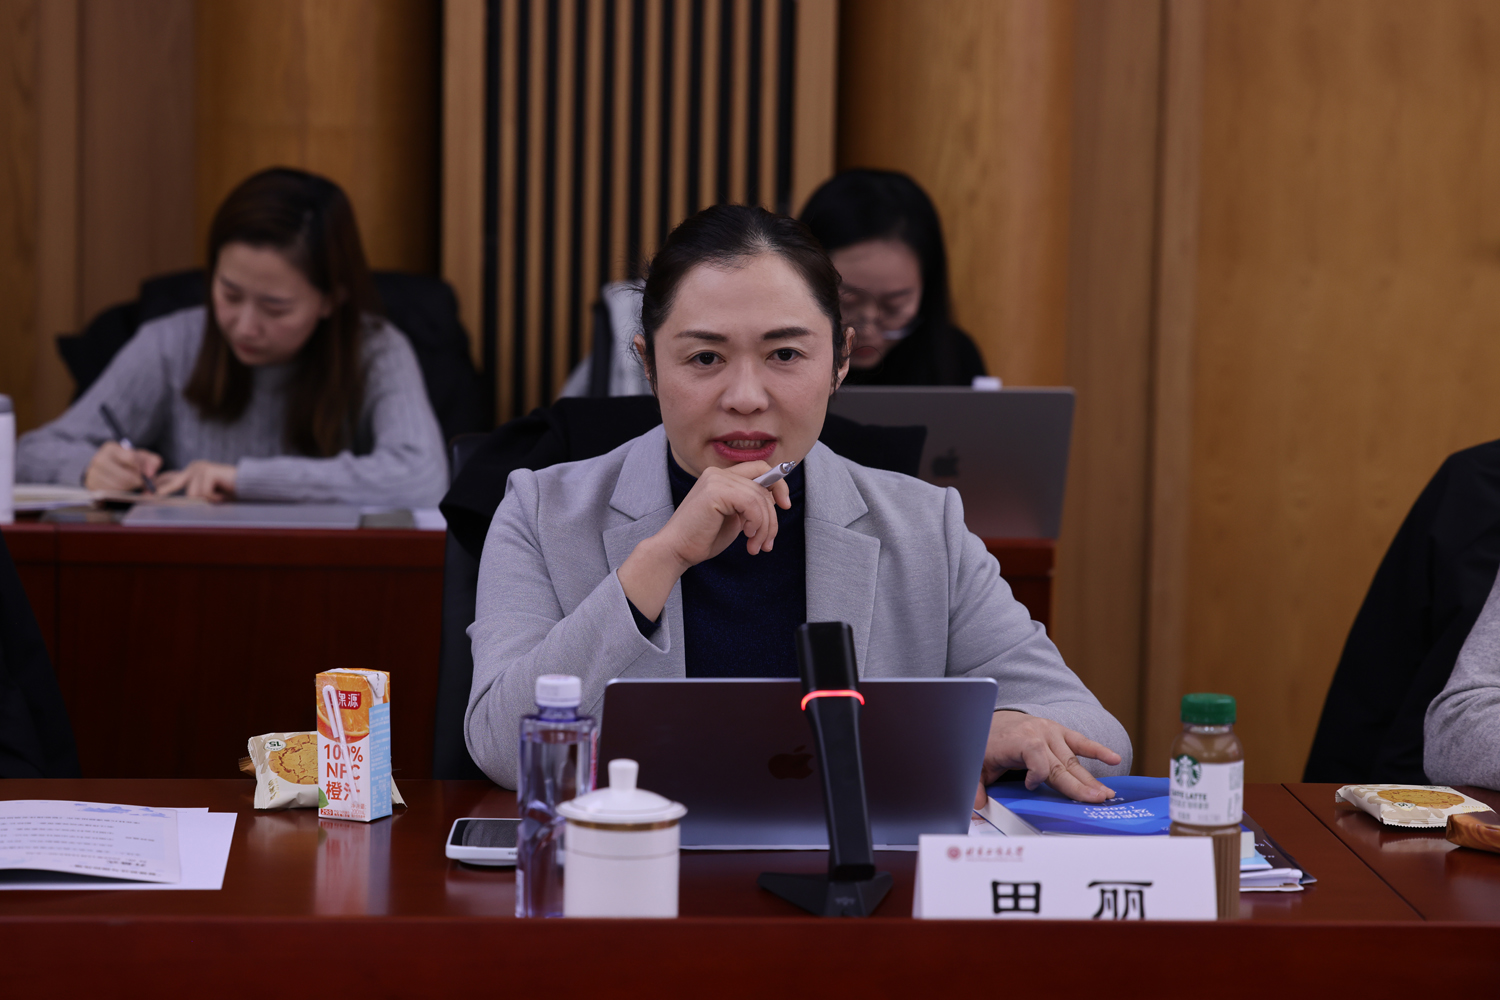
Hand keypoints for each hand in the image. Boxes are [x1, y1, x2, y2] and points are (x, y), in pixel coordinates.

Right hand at [85, 442, 162, 491]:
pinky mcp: (93, 486)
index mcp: (111, 448)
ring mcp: (94, 474)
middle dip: (137, 482)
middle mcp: (99, 459)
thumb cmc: (127, 462)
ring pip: (120, 487)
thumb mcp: (141, 457)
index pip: (131, 458)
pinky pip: (112, 494)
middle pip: (126, 477)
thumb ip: (152, 462)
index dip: (141, 468)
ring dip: (130, 488)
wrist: (107, 470)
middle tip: (141, 483)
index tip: (144, 473)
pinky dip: (121, 494)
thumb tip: (150, 475)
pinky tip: (123, 489)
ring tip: (131, 484)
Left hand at [154, 460, 237, 500]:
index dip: (158, 485)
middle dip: (162, 492)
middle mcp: (193, 467)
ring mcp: (200, 468)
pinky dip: (214, 498)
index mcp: (191, 472)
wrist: (248, 485)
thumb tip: (174, 499)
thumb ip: (192, 494)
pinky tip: (222, 495)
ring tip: (219, 497)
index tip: (146, 493)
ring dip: (207, 500)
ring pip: (192, 494)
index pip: (170, 477)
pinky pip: (203, 493)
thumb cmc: (229, 492)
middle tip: (148, 498)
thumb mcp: (206, 494)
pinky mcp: (208, 472)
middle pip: (173, 483)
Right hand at [617, 461, 791, 620]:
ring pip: (760, 498)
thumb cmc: (703, 538)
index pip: (761, 468)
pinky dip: (756, 522)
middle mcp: (718, 473)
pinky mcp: (715, 491)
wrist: (676, 551)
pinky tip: (747, 537)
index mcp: (722, 477)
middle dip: (772, 516)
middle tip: (767, 542)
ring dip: (764, 527)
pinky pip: (751, 503)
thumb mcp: (735, 518)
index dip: (779, 484)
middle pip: (764, 483)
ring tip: (755, 547)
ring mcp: (716, 480)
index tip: (785, 506)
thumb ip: (751, 504)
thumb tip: (777, 497)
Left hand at [973, 710, 1122, 807]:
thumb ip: (976, 788)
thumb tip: (976, 808)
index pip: (1036, 758)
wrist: (990, 718)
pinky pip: (1081, 742)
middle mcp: (1038, 733)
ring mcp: (1051, 731)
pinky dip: (1098, 750)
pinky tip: (1114, 760)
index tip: (1029, 786)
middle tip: (1096, 801)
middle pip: (1061, 764)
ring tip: (1107, 794)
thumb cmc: (985, 744)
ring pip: (1073, 759)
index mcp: (1018, 740)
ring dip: (1091, 778)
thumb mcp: (976, 766)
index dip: (1036, 775)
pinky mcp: (1060, 732)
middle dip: (1078, 784)